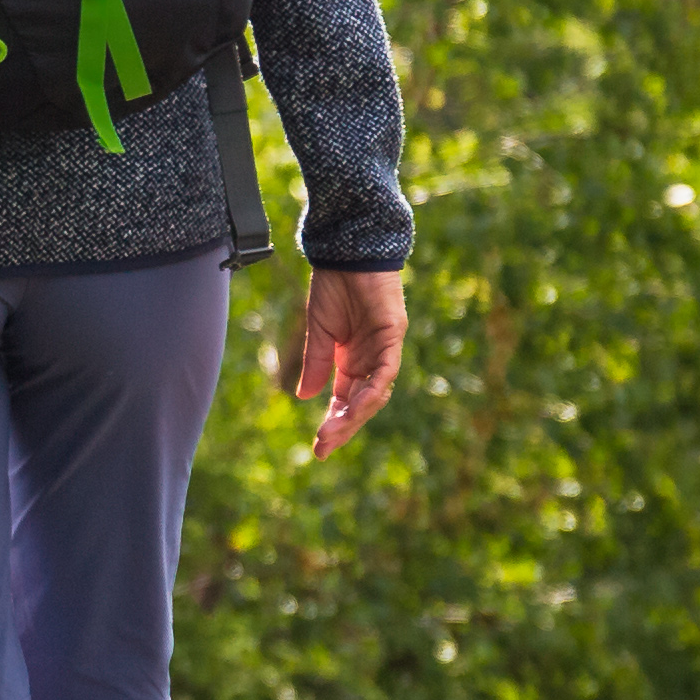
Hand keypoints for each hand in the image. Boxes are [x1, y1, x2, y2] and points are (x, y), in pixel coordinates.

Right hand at [288, 267, 406, 457]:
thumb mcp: (319, 331)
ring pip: (376, 393)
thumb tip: (305, 396)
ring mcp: (385, 349)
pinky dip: (372, 390)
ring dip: (355, 415)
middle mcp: (371, 360)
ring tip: (332, 432)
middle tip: (323, 448)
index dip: (334, 423)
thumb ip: (316, 363)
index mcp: (352, 360)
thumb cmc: (333, 285)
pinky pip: (386, 371)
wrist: (346, 251)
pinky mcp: (394, 335)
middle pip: (362, 403)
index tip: (318, 447)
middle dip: (344, 427)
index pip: (346, 400)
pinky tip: (354, 407)